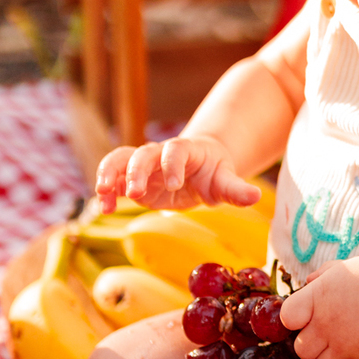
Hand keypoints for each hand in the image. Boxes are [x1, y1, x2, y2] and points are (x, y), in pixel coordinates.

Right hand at [95, 135, 261, 213]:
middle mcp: (159, 154)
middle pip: (143, 153)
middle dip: (136, 171)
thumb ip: (236, 189)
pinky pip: (113, 178)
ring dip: (109, 174)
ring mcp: (143, 164)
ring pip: (120, 159)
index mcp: (185, 150)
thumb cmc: (214, 172)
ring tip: (102, 194)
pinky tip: (103, 207)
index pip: (175, 151)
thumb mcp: (226, 181)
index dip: (173, 165)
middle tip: (134, 192)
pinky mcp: (131, 179)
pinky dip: (106, 191)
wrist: (198, 167)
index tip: (174, 184)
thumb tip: (256, 196)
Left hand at [278, 256, 358, 358]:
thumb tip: (306, 283)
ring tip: (346, 343)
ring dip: (330, 358)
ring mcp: (343, 344)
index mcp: (318, 296)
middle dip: (311, 344)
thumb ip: (322, 275)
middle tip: (327, 334)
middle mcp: (326, 323)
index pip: (287, 317)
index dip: (294, 320)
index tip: (306, 317)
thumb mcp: (347, 267)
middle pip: (301, 349)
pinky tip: (355, 355)